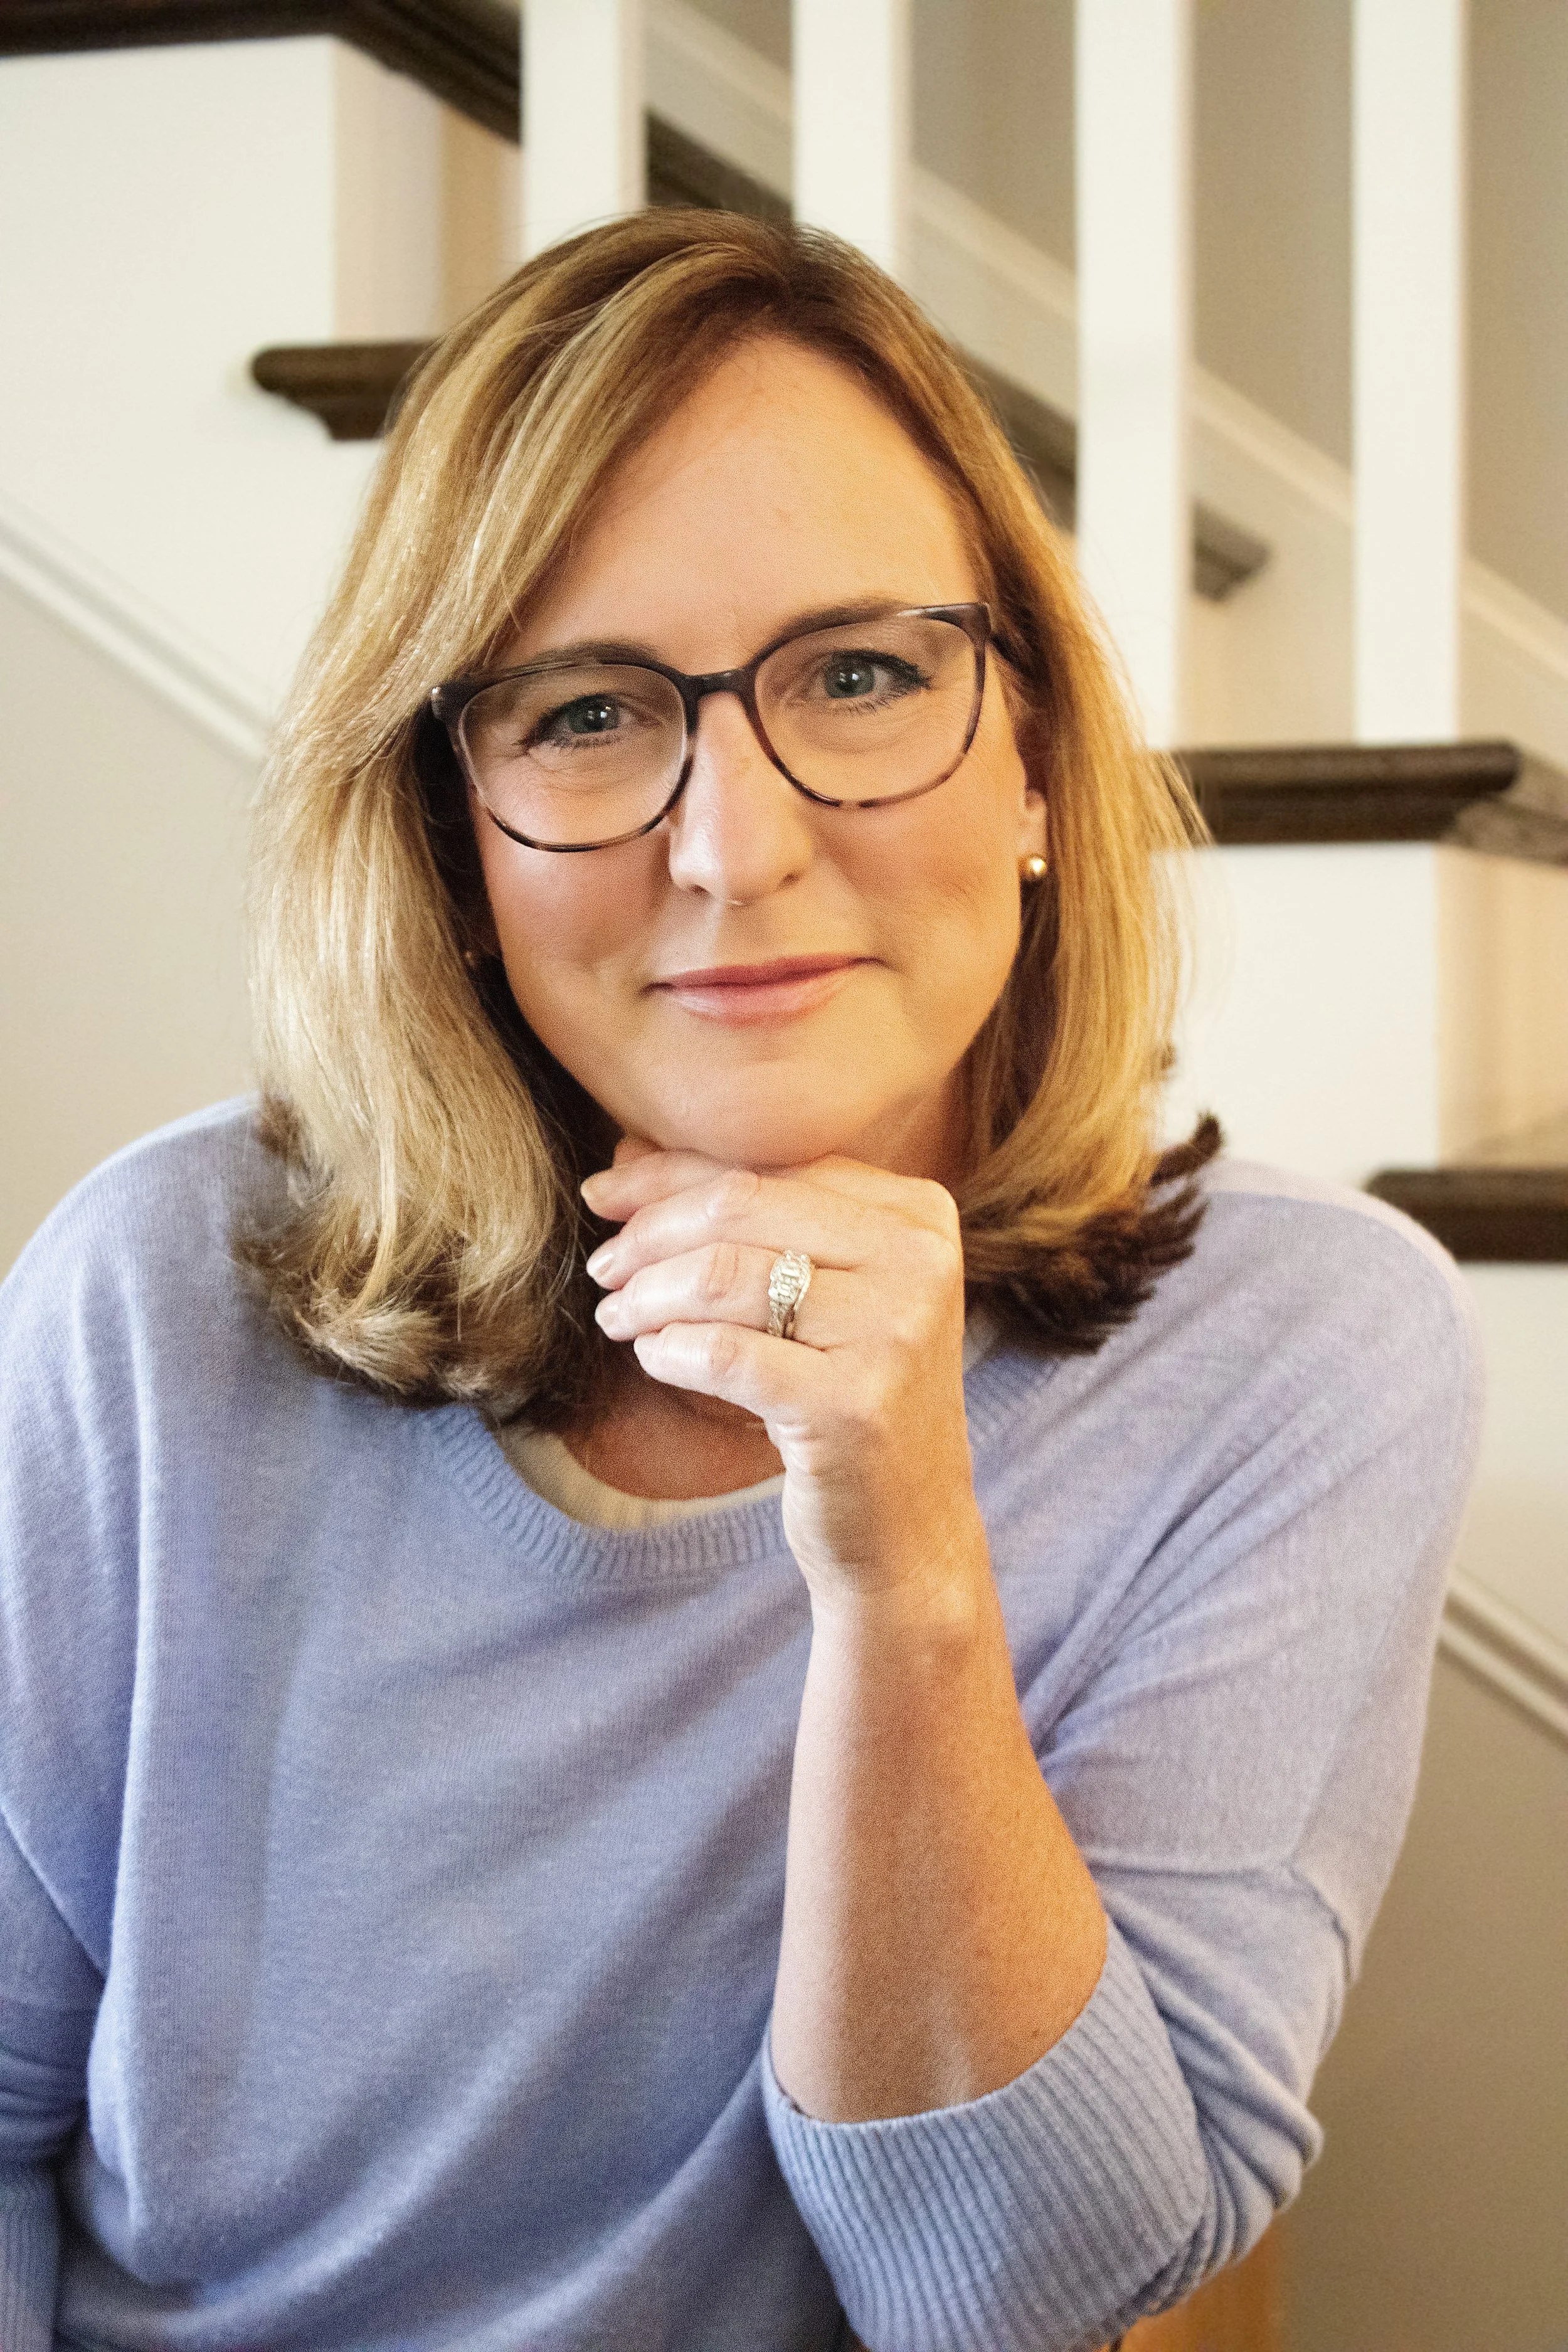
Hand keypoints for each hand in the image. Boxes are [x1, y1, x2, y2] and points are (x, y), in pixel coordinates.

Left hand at [581, 1147, 983, 1607]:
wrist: (908, 1530)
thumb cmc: (849, 1397)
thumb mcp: (819, 1295)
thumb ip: (747, 1216)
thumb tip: (628, 1154)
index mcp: (918, 1215)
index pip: (768, 1166)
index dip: (669, 1176)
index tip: (604, 1197)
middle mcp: (919, 1261)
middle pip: (739, 1208)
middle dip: (648, 1233)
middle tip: (603, 1268)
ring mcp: (892, 1334)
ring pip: (721, 1277)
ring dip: (645, 1296)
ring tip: (617, 1317)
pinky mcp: (852, 1405)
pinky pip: (721, 1354)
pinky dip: (668, 1349)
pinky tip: (653, 1357)